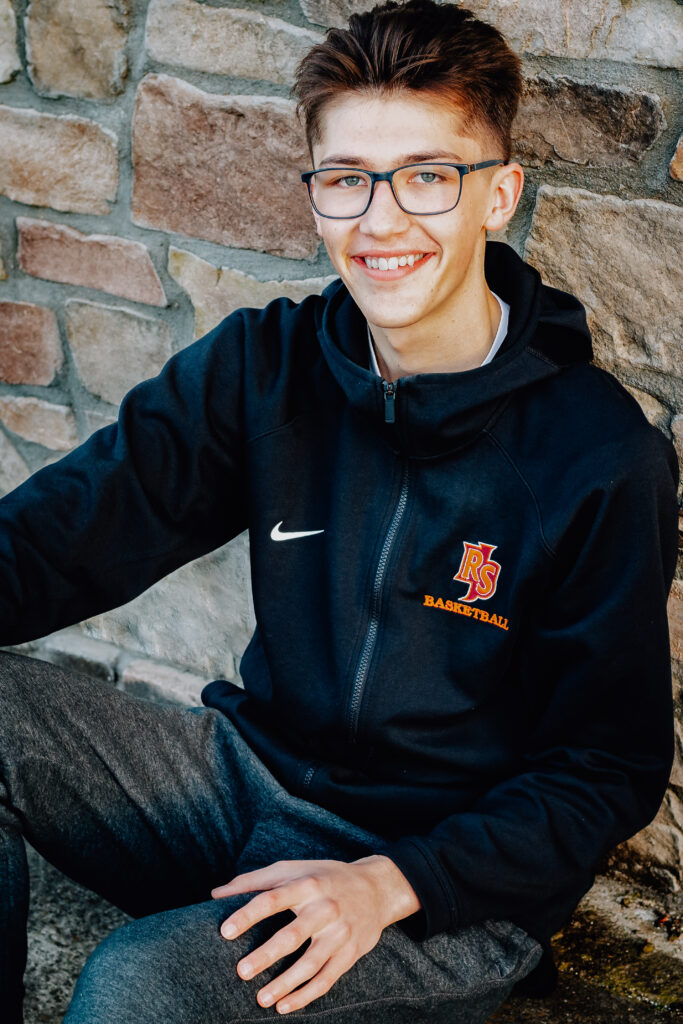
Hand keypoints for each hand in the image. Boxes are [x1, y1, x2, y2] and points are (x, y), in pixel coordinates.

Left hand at [211, 855, 420, 1013]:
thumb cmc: (324, 877)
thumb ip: (254, 880)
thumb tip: (215, 894)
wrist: (377, 888)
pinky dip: (305, 995)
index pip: (272, 899)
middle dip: (266, 955)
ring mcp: (339, 933)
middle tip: (241, 971)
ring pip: (310, 963)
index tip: (225, 931)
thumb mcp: (293, 869)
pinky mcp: (350, 953)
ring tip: (260, 999)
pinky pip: (326, 979)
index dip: (248, 914)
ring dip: (285, 983)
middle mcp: (325, 908)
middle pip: (292, 935)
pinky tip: (284, 1006)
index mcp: (306, 884)